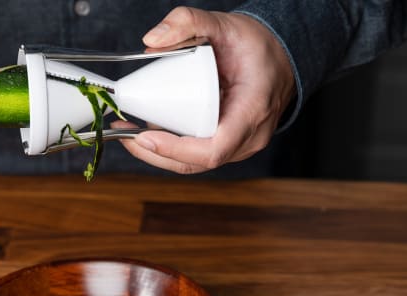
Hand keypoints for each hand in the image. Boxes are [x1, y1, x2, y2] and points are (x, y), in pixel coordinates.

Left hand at [112, 7, 295, 173]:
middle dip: (155, 153)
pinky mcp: (228, 144)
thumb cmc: (259, 46)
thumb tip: (152, 40)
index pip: (213, 149)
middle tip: (123, 134)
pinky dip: (171, 147)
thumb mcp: (226, 25)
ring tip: (128, 132)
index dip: (176, 149)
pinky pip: (196, 155)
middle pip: (195, 162)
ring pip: (193, 163)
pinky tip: (148, 130)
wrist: (283, 56)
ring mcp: (239, 145)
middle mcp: (249, 137)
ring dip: (158, 152)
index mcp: (252, 112)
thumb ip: (189, 21)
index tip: (146, 137)